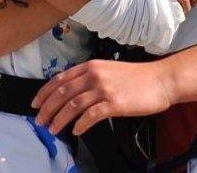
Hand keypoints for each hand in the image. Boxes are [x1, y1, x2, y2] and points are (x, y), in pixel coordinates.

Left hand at [32, 60, 173, 135]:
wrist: (160, 80)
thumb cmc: (137, 78)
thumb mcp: (108, 70)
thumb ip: (89, 77)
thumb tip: (70, 93)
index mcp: (91, 66)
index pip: (59, 79)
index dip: (44, 93)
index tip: (35, 104)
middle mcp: (94, 75)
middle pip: (62, 93)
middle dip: (47, 109)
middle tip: (40, 121)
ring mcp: (104, 89)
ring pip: (72, 105)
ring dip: (59, 119)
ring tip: (54, 129)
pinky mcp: (114, 103)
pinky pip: (90, 116)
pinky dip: (80, 125)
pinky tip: (77, 131)